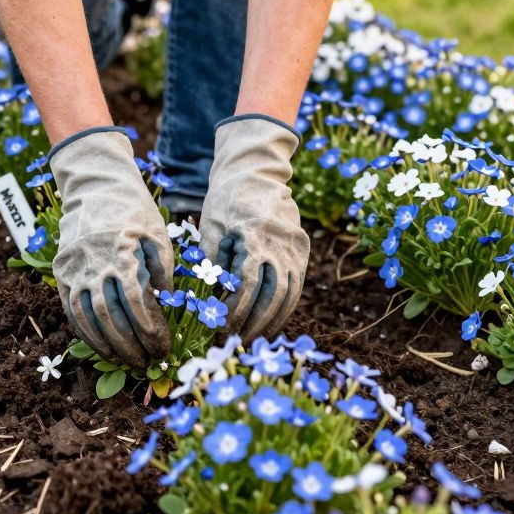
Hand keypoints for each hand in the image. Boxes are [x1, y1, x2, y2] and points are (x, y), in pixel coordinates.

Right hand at [50, 128, 173, 367]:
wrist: (95, 186)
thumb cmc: (134, 209)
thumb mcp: (157, 234)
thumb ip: (161, 271)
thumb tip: (166, 307)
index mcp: (122, 253)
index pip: (136, 303)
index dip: (150, 330)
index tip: (162, 348)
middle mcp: (94, 263)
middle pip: (111, 316)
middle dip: (130, 345)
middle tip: (146, 363)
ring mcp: (74, 269)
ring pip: (88, 317)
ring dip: (107, 345)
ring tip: (125, 361)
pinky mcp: (62, 272)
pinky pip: (71, 309)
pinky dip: (85, 332)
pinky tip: (100, 346)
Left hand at [199, 116, 309, 340]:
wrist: (257, 173)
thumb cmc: (226, 201)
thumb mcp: (211, 228)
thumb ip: (213, 264)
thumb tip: (210, 304)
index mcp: (253, 236)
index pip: (246, 285)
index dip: (235, 310)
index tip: (220, 326)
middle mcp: (280, 243)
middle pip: (271, 295)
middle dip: (254, 323)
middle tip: (237, 340)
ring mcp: (296, 247)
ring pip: (289, 295)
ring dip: (272, 321)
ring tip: (253, 337)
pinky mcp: (303, 249)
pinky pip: (296, 286)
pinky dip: (284, 307)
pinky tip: (271, 321)